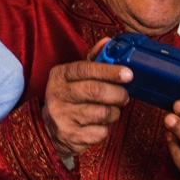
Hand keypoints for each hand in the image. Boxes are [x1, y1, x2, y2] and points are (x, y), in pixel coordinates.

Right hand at [42, 39, 131, 158]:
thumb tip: (107, 42)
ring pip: (102, 113)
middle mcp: (57, 94)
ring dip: (114, 113)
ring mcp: (61, 117)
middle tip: (124, 97)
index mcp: (60, 75)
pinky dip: (105, 130)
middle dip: (118, 94)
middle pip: (96, 91)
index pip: (86, 69)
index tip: (128, 74)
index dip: (110, 71)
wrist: (50, 131)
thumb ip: (92, 61)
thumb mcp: (76, 77)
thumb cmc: (70, 99)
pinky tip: (97, 126)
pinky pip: (100, 132)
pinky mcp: (69, 136)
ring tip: (109, 112)